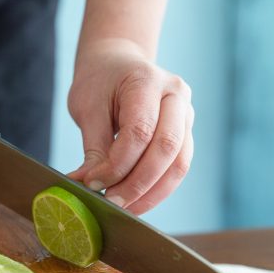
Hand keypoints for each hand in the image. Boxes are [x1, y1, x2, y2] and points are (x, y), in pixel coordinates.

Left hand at [68, 38, 193, 214]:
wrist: (116, 63)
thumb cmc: (99, 82)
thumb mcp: (88, 108)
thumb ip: (94, 148)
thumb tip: (88, 185)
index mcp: (147, 81)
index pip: (138, 132)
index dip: (116, 165)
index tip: (92, 184)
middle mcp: (176, 95)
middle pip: (166, 149)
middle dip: (137, 184)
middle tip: (111, 204)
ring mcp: (186, 114)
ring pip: (180, 163)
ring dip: (152, 193)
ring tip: (125, 209)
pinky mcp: (185, 133)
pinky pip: (178, 167)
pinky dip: (159, 188)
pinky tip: (137, 201)